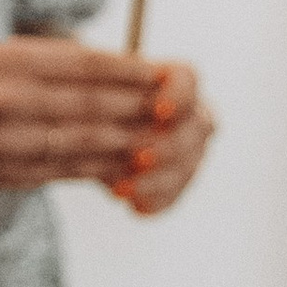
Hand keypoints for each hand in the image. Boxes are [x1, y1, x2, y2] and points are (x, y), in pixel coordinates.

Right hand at [0, 36, 205, 197]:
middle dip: (140, 110)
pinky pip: (59, 172)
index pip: (83, 62)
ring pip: (82, 142)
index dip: (130, 71)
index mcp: (3, 60)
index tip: (164, 74)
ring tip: (161, 145)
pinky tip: (122, 169)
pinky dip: (96, 170)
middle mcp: (5, 98)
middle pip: (91, 104)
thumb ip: (42, 62)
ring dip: (127, 145)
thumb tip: (112, 70)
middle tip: (178, 113)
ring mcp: (1, 141)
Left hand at [109, 61, 214, 213]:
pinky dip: (153, 201)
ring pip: (185, 168)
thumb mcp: (96, 85)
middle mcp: (192, 115)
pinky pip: (173, 196)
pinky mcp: (176, 182)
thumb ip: (105, 86)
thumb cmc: (94, 95)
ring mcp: (190, 152)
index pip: (189, 80)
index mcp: (178, 81)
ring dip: (154, 181)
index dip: (178, 97)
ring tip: (121, 189)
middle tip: (137, 158)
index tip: (158, 111)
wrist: (91, 131)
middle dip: (166, 146)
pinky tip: (133, 206)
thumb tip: (98, 86)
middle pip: (195, 130)